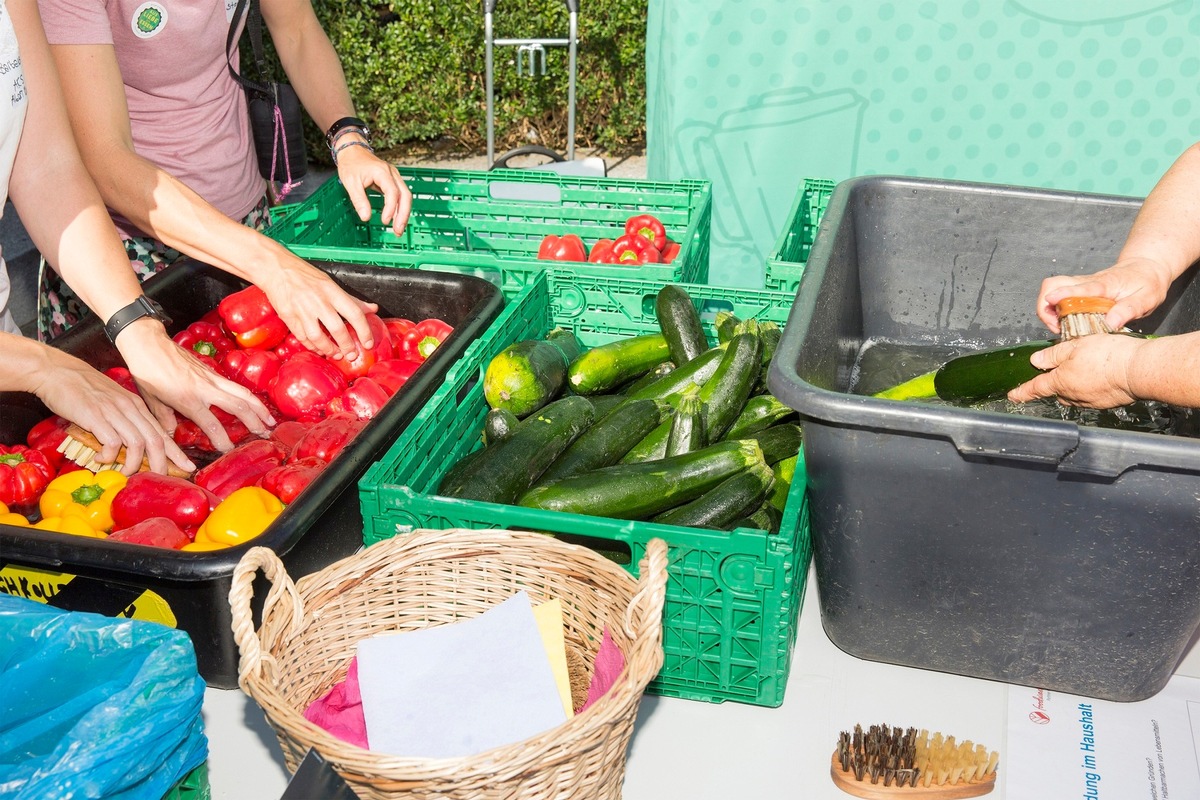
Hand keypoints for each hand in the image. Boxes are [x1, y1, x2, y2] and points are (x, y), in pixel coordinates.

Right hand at [27, 346, 191, 475]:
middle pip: (155, 441)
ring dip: (133, 464)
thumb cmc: (82, 388)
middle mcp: (129, 408)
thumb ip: (124, 418)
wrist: (57, 371)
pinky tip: (101, 459)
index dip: (176, 453)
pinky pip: (112, 442)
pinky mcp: (95, 416)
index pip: (162, 432)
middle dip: (161, 464)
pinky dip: (109, 455)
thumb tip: (130, 444)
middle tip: (159, 479)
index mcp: (136, 405)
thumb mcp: (112, 400)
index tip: (188, 467)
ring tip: (125, 473)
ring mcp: (113, 411)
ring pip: (137, 443)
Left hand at [115, 320, 274, 451]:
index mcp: (188, 399)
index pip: (212, 424)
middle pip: (238, 406)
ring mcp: (211, 378)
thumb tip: (171, 434)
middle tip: (264, 434)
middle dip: (254, 421)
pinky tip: (254, 404)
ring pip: (243, 393)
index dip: (222, 440)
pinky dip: (249, 396)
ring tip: (270, 420)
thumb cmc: (146, 372)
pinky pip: (236, 386)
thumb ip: (164, 419)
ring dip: (259, 407)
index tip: (228, 450)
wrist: (149, 343)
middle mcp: (205, 388)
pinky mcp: (213, 371)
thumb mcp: (151, 401)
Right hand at [255, 251, 378, 357]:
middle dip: (347, 346)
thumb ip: (352, 299)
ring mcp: (302, 310)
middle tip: (352, 355)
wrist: (276, 269)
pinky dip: (313, 347)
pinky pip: (303, 337)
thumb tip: (373, 309)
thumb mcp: (331, 283)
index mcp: (332, 291)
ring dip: (329, 350)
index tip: (368, 343)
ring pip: (318, 337)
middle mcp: (318, 301)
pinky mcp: (288, 317)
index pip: (355, 313)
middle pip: (338, 329)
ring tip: (336, 355)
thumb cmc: (305, 275)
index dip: (364, 331)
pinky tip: (319, 350)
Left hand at [336, 142, 412, 235]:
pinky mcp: (393, 180)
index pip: (392, 192)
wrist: (352, 150)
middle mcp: (392, 173)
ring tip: (398, 229)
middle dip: (403, 214)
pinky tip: (397, 219)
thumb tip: (366, 218)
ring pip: (406, 196)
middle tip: (397, 231)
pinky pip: (401, 195)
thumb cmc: (351, 164)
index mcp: (382, 172)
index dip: (390, 208)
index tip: (384, 221)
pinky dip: (400, 208)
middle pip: (405, 195)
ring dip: (403, 213)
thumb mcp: (350, 183)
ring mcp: (394, 176)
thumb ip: (359, 200)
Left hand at [1007, 334, 1146, 408]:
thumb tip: (1036, 361)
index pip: (1036, 388)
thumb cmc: (1108, 355)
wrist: (1139, 370)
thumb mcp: (1074, 346)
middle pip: (1056, 391)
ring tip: (1084, 370)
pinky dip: (1090, 388)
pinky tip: (1100, 376)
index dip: (1022, 392)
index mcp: (1061, 381)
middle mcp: (1073, 395)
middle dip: (1054, 384)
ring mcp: (1091, 402)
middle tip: (1060, 371)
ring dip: (1073, 386)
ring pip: (1074, 395)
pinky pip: (1091, 397)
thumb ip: (1052, 355)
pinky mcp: (1107, 403)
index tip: (1013, 395)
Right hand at [1035, 257, 1174, 333]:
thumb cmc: (1148, 283)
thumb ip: (1129, 310)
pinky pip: (1056, 294)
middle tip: (1056, 325)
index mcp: (1105, 284)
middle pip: (1053, 283)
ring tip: (1059, 326)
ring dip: (1047, 308)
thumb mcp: (1147, 299)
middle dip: (1045, 304)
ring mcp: (1080, 284)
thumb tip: (1110, 323)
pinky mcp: (1077, 288)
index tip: (1050, 300)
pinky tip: (1064, 320)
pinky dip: (1052, 308)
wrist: (1146, 268)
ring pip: (1051, 288)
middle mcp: (1087, 281)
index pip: (1080, 286)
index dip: (1063, 293)